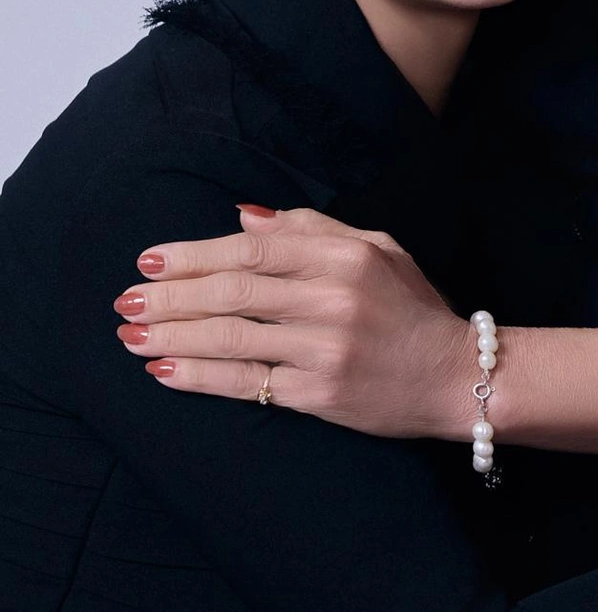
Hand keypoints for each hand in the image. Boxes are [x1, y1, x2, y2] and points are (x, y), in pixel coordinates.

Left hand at [114, 207, 469, 437]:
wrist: (456, 377)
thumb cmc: (413, 308)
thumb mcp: (378, 249)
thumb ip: (313, 228)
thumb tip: (245, 218)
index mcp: (346, 255)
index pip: (254, 249)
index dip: (197, 253)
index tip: (151, 259)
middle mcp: (333, 298)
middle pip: (234, 291)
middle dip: (171, 295)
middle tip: (126, 299)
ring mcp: (325, 348)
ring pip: (231, 337)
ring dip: (172, 335)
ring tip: (129, 336)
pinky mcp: (320, 394)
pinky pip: (247, 383)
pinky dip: (199, 375)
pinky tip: (164, 370)